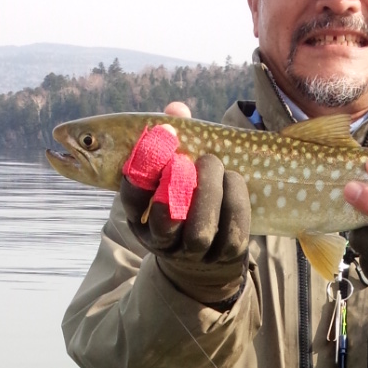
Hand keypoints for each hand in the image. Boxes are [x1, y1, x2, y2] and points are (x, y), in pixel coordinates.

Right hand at [120, 106, 250, 306]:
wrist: (206, 258)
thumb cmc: (186, 200)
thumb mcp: (171, 175)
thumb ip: (172, 142)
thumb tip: (176, 110)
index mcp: (142, 219)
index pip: (132, 201)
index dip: (142, 172)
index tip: (159, 142)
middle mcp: (164, 241)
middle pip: (167, 222)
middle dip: (179, 186)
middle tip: (189, 160)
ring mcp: (195, 253)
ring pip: (201, 231)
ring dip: (209, 191)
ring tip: (214, 163)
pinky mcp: (226, 255)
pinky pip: (233, 231)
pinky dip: (235, 200)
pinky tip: (233, 178)